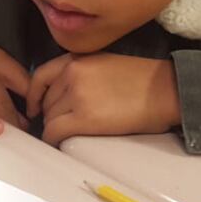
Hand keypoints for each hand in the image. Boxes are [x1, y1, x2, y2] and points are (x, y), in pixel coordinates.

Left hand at [26, 53, 180, 146]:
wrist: (166, 90)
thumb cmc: (143, 79)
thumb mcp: (104, 63)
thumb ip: (80, 72)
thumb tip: (62, 94)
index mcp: (77, 58)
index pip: (40, 76)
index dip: (33, 95)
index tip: (34, 106)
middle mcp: (73, 73)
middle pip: (45, 100)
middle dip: (49, 114)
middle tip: (60, 125)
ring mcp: (77, 95)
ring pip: (49, 117)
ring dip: (55, 127)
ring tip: (67, 134)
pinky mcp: (85, 117)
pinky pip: (54, 131)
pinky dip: (53, 139)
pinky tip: (60, 143)